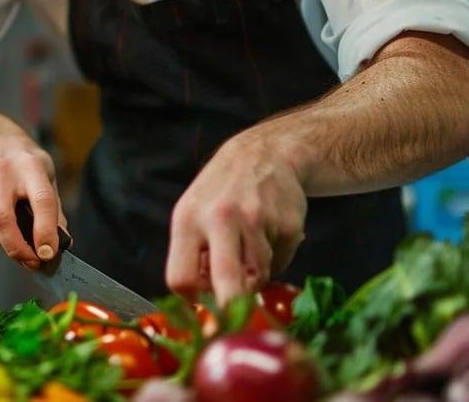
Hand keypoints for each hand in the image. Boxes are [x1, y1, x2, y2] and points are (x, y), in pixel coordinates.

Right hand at [0, 131, 66, 268]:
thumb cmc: (26, 161)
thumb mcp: (47, 175)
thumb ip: (54, 209)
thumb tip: (61, 243)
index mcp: (31, 166)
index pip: (41, 201)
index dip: (45, 231)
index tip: (49, 253)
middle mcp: (3, 171)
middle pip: (2, 219)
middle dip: (17, 248)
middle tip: (33, 263)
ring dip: (7, 246)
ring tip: (22, 249)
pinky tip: (6, 233)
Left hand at [165, 131, 306, 304]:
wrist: (265, 154)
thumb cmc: (220, 192)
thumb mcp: (192, 213)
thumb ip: (191, 254)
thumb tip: (202, 302)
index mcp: (188, 220)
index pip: (180, 277)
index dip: (192, 298)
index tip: (201, 301)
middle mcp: (221, 219)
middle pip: (226, 283)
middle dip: (230, 307)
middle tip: (232, 313)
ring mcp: (258, 222)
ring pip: (257, 277)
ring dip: (254, 274)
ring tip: (249, 246)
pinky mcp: (288, 226)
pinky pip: (281, 264)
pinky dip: (275, 259)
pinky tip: (269, 234)